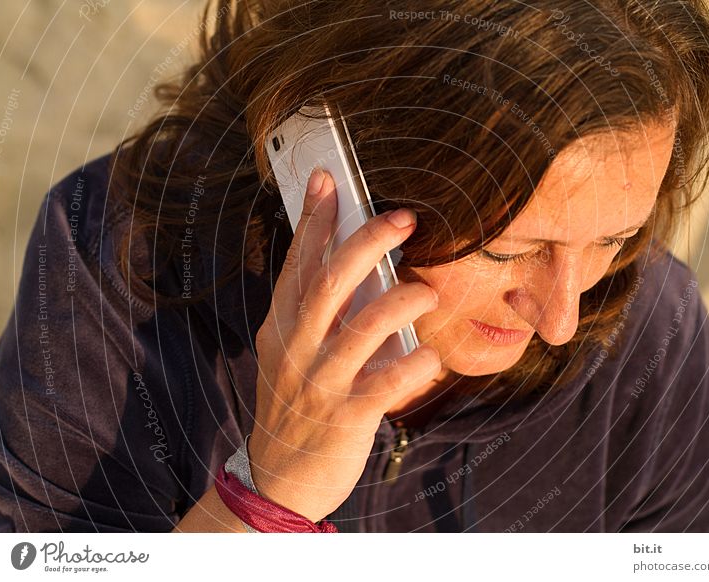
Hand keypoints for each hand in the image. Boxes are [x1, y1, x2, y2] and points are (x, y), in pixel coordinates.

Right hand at [248, 168, 441, 522]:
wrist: (277, 479)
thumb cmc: (293, 408)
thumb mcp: (291, 356)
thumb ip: (319, 318)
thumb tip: (362, 270)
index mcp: (281, 329)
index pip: (297, 265)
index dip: (314, 221)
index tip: (328, 180)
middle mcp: (297, 350)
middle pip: (331, 284)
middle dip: (367, 244)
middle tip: (403, 219)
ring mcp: (319, 384)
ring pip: (362, 328)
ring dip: (401, 303)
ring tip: (427, 292)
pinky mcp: (346, 417)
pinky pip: (386, 384)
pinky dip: (414, 366)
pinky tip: (432, 359)